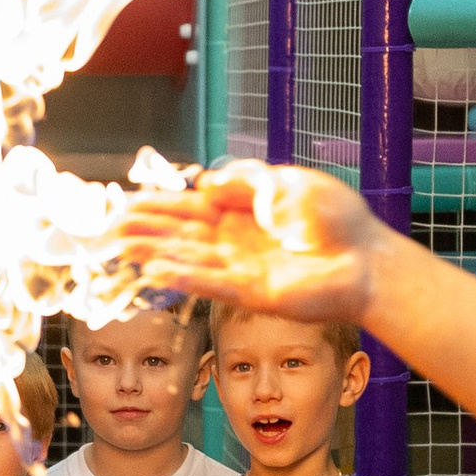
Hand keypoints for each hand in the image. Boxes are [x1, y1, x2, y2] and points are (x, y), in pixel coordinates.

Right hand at [111, 162, 381, 325]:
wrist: (369, 260)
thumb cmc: (337, 219)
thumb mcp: (288, 181)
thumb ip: (245, 181)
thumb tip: (204, 181)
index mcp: (243, 214)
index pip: (191, 208)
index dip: (158, 205)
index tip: (125, 203)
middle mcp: (236, 243)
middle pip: (180, 235)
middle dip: (144, 230)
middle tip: (106, 228)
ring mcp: (242, 270)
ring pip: (188, 260)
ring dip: (153, 254)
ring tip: (118, 249)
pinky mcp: (255, 294)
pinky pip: (212, 285)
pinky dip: (184, 279)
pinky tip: (155, 273)